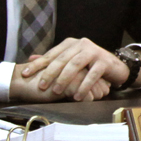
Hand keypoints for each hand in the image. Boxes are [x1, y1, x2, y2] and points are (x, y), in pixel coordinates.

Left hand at [11, 37, 127, 101]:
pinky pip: (92, 75)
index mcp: (71, 44)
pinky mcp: (104, 62)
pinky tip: (77, 96)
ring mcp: (93, 52)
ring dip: (65, 79)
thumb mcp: (71, 60)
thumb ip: (53, 59)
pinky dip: (83, 86)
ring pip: (75, 65)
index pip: (51, 54)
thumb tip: (31, 58)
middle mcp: (81, 44)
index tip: (24, 73)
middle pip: (62, 59)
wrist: (116, 66)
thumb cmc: (90, 65)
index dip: (37, 64)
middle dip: (49, 73)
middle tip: (40, 86)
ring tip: (57, 91)